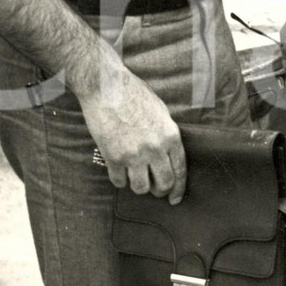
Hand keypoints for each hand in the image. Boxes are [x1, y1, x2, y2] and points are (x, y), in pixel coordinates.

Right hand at [80, 50, 186, 203]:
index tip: (175, 199)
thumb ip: (166, 135)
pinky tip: (120, 173)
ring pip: (141, 188)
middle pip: (163, 184)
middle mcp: (155, 148)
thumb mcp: (160, 112)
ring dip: (139, 186)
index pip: (180, 171)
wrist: (106, 86)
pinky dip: (120, 180)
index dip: (179, 189)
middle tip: (154, 189)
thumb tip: (168, 154)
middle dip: (160, 190)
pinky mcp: (113, 157)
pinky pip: (119, 181)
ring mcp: (133, 154)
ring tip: (135, 178)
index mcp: (170, 136)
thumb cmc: (133, 94)